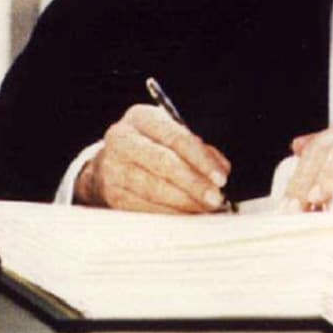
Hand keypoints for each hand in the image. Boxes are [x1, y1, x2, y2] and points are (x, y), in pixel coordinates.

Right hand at [74, 103, 232, 212]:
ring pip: (154, 188)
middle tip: (215, 198)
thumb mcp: (172, 136)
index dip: (200, 159)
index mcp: (141, 118)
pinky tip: (186, 215)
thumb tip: (221, 169)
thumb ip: (199, 149)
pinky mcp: (112, 194)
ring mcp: (113, 168)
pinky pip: (145, 208)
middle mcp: (121, 140)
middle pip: (163, 163)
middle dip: (194, 183)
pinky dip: (170, 214)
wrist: (111, 162)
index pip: (175, 137)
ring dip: (185, 202)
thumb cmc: (152, 146)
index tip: (220, 178)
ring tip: (205, 208)